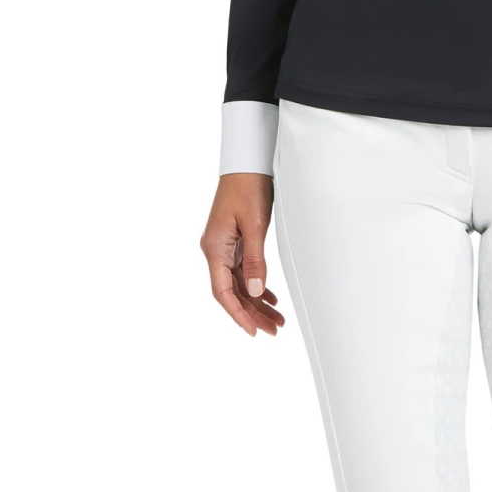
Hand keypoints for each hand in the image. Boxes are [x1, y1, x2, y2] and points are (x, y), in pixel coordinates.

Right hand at [201, 172, 285, 337]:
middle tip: (274, 329)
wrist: (247, 160)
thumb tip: (256, 292)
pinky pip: (242, 269)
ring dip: (256, 300)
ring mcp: (223, 245)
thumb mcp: (254, 224)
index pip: (223, 292)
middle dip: (252, 312)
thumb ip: (255, 260)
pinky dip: (255, 284)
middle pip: (232, 291)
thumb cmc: (249, 186)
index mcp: (214, 248)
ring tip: (276, 319)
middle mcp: (215, 250)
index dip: (238, 314)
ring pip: (238, 282)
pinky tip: (269, 296)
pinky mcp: (233, 239)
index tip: (254, 331)